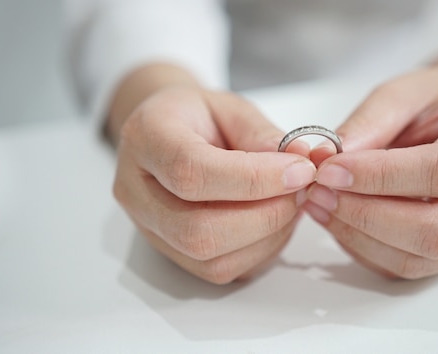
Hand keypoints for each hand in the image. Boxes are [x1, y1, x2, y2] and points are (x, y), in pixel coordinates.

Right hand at [110, 65, 314, 283]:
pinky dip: (260, 251)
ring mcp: (150, 229)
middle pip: (198, 230)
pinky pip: (220, 270)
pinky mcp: (172, 253)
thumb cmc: (196, 116)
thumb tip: (298, 162)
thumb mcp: (229, 107)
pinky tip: (275, 222)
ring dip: (268, 237)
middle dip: (266, 215)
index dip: (253, 178)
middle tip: (300, 191)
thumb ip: (261, 133)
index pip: (191, 171)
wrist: (165, 134)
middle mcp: (137, 192)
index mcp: (146, 139)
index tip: (299, 170)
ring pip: (210, 258)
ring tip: (291, 204)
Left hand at [304, 50, 437, 278]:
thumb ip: (370, 122)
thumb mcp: (407, 90)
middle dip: (368, 214)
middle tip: (319, 191)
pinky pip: (410, 267)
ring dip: (361, 236)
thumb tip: (327, 159)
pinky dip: (365, 249)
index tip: (330, 169)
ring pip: (423, 257)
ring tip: (320, 204)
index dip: (381, 176)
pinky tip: (339, 221)